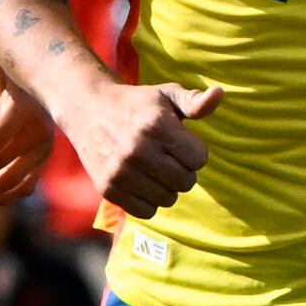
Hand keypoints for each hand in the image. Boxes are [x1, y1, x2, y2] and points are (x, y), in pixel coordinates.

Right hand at [58, 76, 219, 218]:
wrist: (86, 109)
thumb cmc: (135, 103)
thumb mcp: (165, 95)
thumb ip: (194, 101)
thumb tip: (219, 94)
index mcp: (156, 125)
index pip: (199, 159)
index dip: (193, 151)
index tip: (178, 143)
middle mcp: (138, 150)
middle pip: (186, 182)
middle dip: (182, 170)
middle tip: (166, 157)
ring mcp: (121, 172)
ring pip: (167, 198)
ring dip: (166, 187)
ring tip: (153, 170)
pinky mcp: (108, 188)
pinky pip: (146, 211)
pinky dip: (147, 201)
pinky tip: (140, 182)